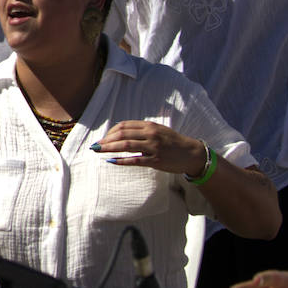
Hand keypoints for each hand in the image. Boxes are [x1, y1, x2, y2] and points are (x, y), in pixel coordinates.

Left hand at [92, 120, 206, 174]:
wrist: (192, 154)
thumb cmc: (173, 142)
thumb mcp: (158, 130)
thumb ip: (142, 130)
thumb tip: (121, 132)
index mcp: (149, 126)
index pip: (124, 126)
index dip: (111, 131)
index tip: (103, 138)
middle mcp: (150, 134)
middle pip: (122, 134)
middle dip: (106, 139)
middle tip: (95, 145)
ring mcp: (153, 148)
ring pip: (126, 146)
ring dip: (109, 148)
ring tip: (98, 151)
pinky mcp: (156, 161)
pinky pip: (135, 160)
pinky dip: (121, 160)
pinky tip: (111, 161)